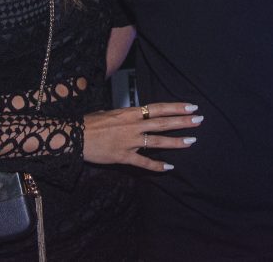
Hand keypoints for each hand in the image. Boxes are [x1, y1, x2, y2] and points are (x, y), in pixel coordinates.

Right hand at [83, 102, 201, 171]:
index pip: (157, 108)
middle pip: (163, 122)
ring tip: (192, 141)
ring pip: (158, 141)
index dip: (175, 107)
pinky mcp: (123, 156)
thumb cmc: (89, 123)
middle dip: (182, 121)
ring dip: (176, 142)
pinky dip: (157, 166)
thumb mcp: (109, 113)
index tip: (191, 105)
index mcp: (129, 113)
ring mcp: (129, 142)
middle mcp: (132, 126)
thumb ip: (124, 115)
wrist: (73, 136)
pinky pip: (144, 163)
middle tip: (199, 120)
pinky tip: (169, 167)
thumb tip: (133, 115)